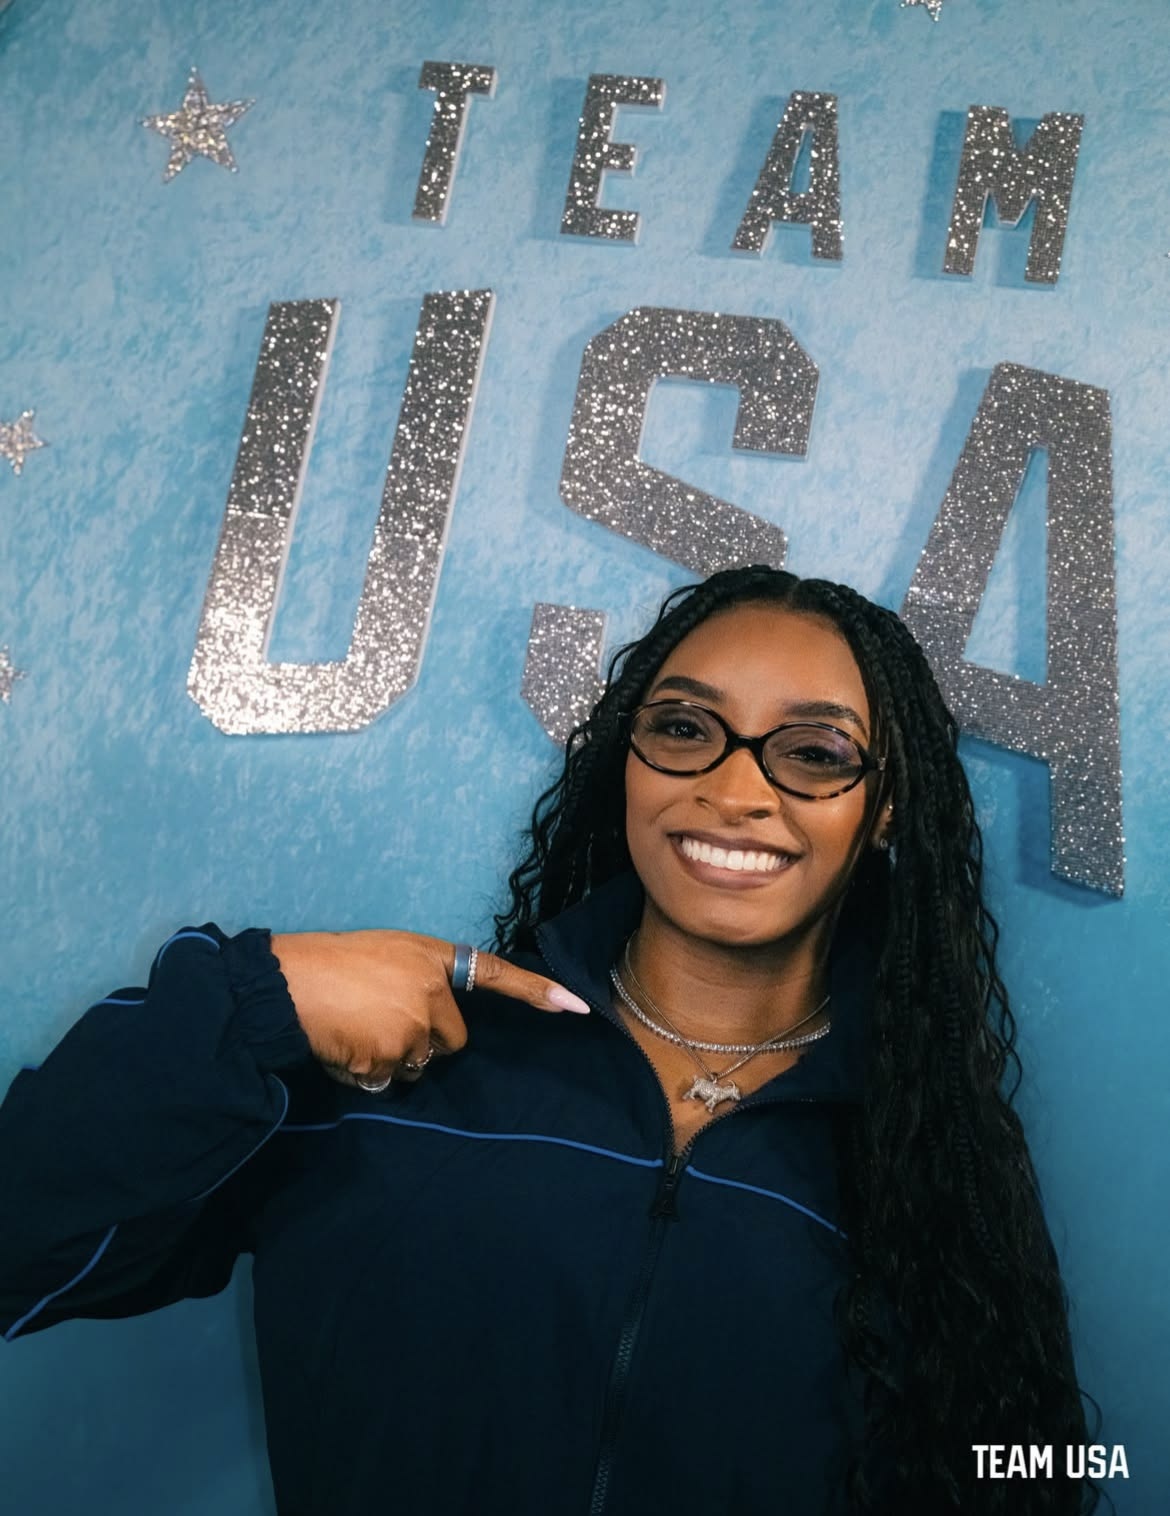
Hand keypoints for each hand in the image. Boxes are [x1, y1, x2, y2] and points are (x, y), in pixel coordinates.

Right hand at [269, 930, 590, 1089]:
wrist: (287, 984)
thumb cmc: (330, 964)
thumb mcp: (385, 956)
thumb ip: (418, 983)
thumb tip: (430, 1027)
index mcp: (431, 958)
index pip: (496, 974)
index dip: (538, 991)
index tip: (578, 1007)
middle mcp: (431, 992)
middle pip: (452, 1041)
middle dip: (423, 1041)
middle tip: (378, 1022)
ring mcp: (414, 1026)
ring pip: (420, 1065)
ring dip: (394, 1059)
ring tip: (355, 1031)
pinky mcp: (392, 1056)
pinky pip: (390, 1080)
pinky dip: (368, 1072)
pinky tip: (345, 1047)